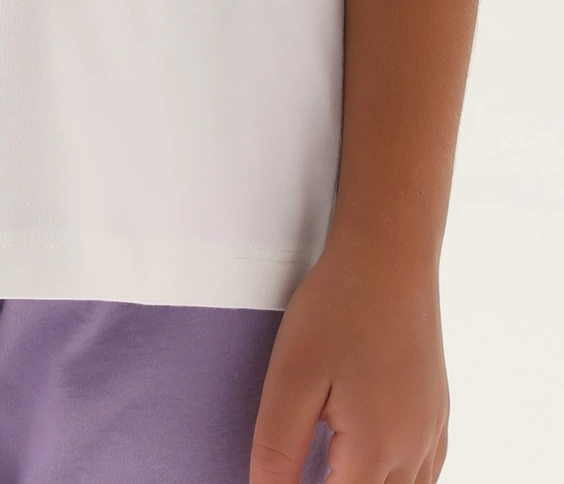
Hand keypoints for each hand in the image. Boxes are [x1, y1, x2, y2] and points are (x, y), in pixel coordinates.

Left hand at [249, 233, 448, 482]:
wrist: (390, 255)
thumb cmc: (338, 307)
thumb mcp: (291, 377)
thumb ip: (277, 447)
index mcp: (375, 450)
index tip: (284, 476)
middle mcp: (413, 450)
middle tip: (309, 461)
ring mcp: (432, 431)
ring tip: (332, 466)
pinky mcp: (438, 411)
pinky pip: (428, 471)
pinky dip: (402, 479)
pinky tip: (375, 464)